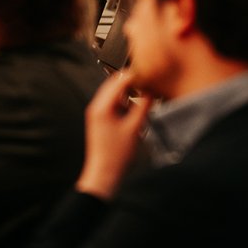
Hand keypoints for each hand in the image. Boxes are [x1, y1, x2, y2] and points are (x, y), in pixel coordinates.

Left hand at [75, 71, 148, 199]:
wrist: (104, 174)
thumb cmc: (116, 155)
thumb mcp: (134, 128)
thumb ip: (143, 107)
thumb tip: (151, 91)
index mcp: (101, 107)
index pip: (119, 81)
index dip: (135, 75)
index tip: (148, 73)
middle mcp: (96, 107)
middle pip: (114, 84)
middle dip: (131, 81)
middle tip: (147, 81)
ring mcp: (97, 113)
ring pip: (113, 93)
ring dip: (127, 91)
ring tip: (143, 93)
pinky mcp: (100, 120)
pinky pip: (112, 103)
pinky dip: (123, 101)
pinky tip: (134, 107)